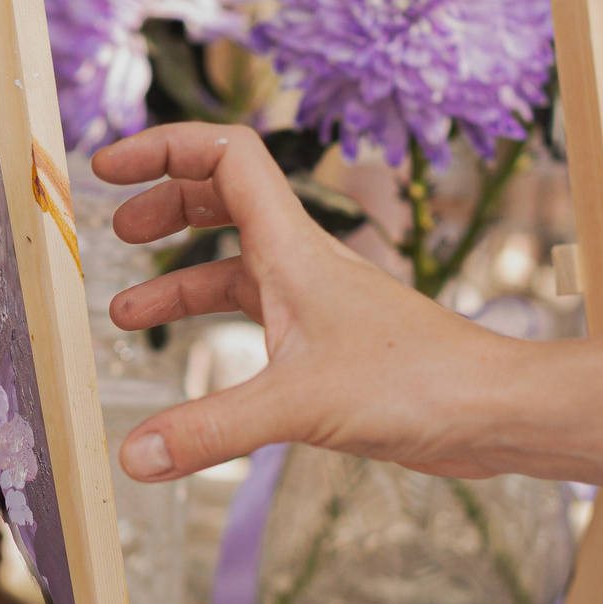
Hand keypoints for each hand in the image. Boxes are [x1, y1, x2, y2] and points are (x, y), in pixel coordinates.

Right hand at [91, 124, 525, 482]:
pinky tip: (195, 374)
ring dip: (180, 280)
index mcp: (293, 248)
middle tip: (117, 230)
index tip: (110, 168)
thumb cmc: (420, 383)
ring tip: (126, 314)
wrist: (492, 410)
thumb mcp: (298, 406)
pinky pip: (257, 321)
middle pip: (222, 201)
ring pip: (235, 268)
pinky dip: (217, 334)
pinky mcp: (328, 348)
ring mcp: (316, 304)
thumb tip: (134, 456)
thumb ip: (211, 430)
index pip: (224, 157)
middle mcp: (303, 264)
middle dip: (165, 207)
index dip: (164, 147)